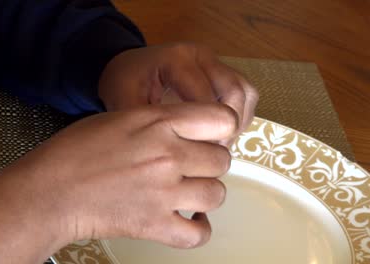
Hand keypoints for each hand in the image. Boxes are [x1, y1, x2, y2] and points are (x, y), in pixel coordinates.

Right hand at [0, 103, 237, 262]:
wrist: (49, 192)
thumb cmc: (76, 151)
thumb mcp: (121, 117)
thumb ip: (161, 120)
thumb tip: (192, 130)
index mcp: (158, 123)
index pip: (221, 119)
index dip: (221, 127)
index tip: (213, 135)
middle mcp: (167, 156)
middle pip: (222, 160)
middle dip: (210, 162)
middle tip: (193, 166)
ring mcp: (163, 193)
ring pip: (217, 194)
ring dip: (207, 193)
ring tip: (190, 191)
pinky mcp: (154, 225)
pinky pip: (199, 233)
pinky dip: (199, 228)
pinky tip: (190, 218)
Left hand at [99, 43, 258, 143]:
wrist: (128, 68)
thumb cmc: (125, 84)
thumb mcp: (124, 102)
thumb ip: (144, 125)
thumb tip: (169, 157)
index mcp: (176, 59)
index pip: (206, 98)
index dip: (206, 131)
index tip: (196, 156)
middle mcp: (201, 55)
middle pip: (235, 91)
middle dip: (227, 128)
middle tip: (211, 154)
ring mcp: (215, 61)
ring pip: (245, 92)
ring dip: (238, 122)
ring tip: (218, 145)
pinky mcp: (222, 71)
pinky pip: (245, 94)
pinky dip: (240, 116)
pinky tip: (221, 134)